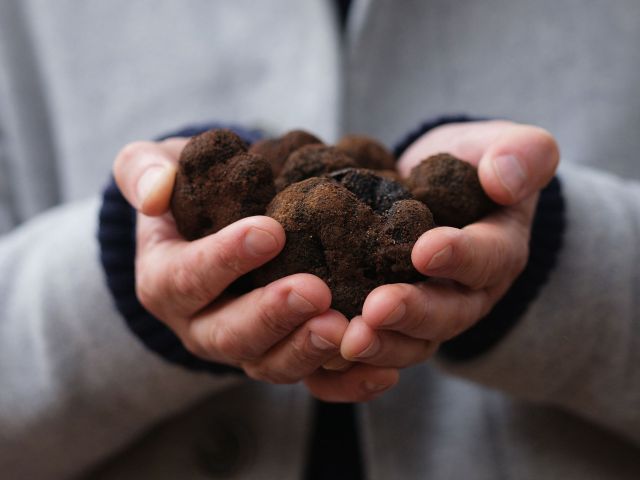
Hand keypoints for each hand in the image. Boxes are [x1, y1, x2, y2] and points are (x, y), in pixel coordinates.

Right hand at [113, 137, 397, 400]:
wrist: (220, 224)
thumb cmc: (191, 193)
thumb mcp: (157, 168)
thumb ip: (142, 171)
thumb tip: (154, 193)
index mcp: (166, 281)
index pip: (186, 278)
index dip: (224, 259)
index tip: (271, 232)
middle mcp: (200, 325)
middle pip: (229, 336)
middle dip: (272, 317)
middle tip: (316, 292)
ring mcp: (244, 347)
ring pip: (269, 365)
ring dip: (307, 351)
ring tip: (345, 328)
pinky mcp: (282, 355)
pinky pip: (310, 381)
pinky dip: (345, 383)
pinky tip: (381, 371)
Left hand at [339, 120, 559, 367]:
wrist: (433, 185)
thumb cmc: (469, 164)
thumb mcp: (504, 147)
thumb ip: (522, 154)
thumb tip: (504, 180)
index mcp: (498, 249)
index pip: (488, 257)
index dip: (460, 257)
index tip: (425, 251)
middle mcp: (467, 292)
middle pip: (447, 314)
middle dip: (412, 314)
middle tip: (376, 310)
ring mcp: (430, 312)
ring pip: (412, 342)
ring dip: (382, 345)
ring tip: (347, 339)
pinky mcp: (395, 321)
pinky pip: (380, 349)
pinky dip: (355, 359)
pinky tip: (324, 354)